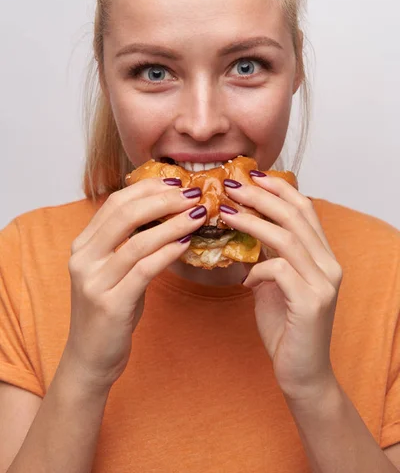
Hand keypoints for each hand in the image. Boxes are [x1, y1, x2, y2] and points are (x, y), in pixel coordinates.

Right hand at [63, 179, 205, 390]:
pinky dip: (168, 252)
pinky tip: (187, 243)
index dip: (147, 188)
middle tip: (192, 193)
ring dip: (173, 223)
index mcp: (83, 245)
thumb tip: (168, 214)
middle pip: (124, 214)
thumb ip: (130, 243)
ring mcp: (94, 281)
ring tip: (198, 213)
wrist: (90, 358)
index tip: (175, 181)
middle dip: (162, 199)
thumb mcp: (114, 270)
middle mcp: (83, 258)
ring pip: (138, 241)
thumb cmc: (109, 310)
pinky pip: (145, 269)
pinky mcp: (110, 304)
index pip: (115, 203)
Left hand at [220, 173, 341, 400]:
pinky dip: (257, 267)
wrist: (302, 373)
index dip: (279, 188)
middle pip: (295, 215)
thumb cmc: (286, 326)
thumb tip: (245, 226)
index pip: (305, 209)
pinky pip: (279, 270)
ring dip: (252, 221)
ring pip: (286, 237)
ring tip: (226, 213)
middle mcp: (328, 264)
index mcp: (322, 256)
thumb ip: (269, 254)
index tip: (252, 175)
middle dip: (261, 196)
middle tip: (232, 185)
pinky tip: (245, 278)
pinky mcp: (310, 302)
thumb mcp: (275, 282)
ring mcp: (322, 283)